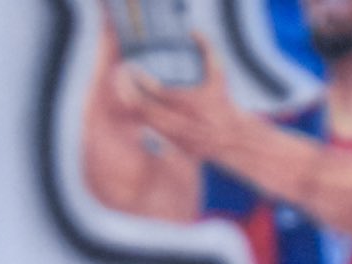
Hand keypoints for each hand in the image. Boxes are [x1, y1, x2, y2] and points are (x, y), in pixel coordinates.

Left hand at [114, 34, 240, 161]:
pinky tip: (133, 103)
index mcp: (191, 105)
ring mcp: (176, 135)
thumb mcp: (219, 73)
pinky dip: (140, 115)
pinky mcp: (172, 143)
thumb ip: (207, 49)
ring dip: (132, 103)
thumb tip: (192, 31)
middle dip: (129, 91)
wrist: (231, 136)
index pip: (158, 92)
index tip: (130, 66)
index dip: (141, 79)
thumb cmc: (222, 102)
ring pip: (146, 119)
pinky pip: (150, 128)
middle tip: (121, 76)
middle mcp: (182, 122)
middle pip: (145, 108)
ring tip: (123, 87)